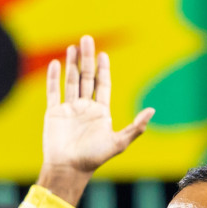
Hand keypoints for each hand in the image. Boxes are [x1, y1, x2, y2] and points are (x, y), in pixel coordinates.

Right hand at [38, 35, 154, 204]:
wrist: (68, 168)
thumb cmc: (94, 158)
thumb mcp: (119, 142)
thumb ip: (136, 127)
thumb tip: (152, 110)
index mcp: (100, 112)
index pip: (102, 84)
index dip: (103, 69)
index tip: (103, 54)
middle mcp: (85, 108)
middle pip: (86, 77)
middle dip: (86, 58)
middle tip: (87, 39)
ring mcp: (69, 109)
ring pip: (70, 81)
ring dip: (71, 63)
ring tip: (73, 47)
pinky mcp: (54, 113)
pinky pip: (53, 92)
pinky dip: (54, 78)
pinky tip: (56, 64)